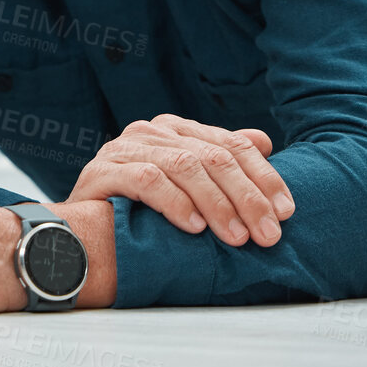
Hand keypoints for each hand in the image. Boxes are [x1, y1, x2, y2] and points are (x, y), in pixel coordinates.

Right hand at [68, 113, 292, 246]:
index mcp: (176, 129)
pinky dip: (175, 202)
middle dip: (246, 197)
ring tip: (236, 237)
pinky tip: (193, 226)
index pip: (231, 144)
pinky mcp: (102, 170)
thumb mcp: (186, 184)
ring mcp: (125, 148)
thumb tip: (265, 141)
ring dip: (217, 204)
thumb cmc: (140, 208)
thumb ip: (220, 160)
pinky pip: (146, 180)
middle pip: (212, 157)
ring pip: (184, 166)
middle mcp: (151, 132)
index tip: (286, 212)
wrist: (80, 227)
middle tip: (266, 235)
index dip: (264, 177)